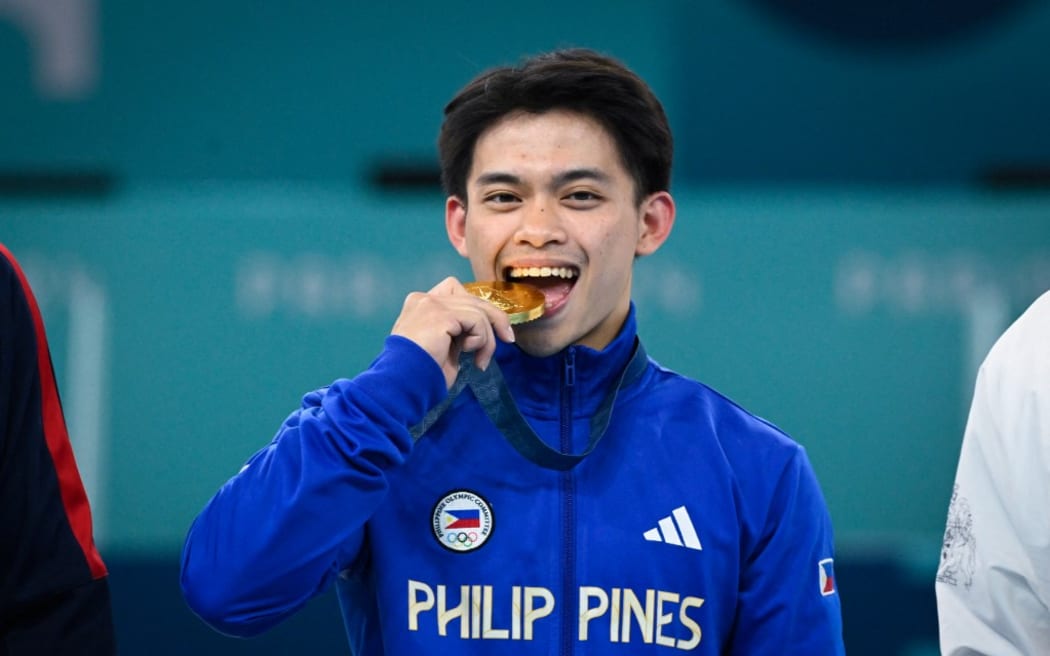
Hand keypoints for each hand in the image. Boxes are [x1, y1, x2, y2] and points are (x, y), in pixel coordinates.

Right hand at [391, 277, 514, 387]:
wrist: (402, 384)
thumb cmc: (420, 374)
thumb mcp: (442, 347)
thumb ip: (456, 331)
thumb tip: (481, 330)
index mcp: (420, 305)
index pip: (456, 292)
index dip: (477, 308)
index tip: (492, 329)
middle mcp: (423, 299)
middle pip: (471, 298)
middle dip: (494, 319)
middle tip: (507, 339)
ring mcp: (431, 304)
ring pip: (478, 310)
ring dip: (487, 338)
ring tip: (481, 360)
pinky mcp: (441, 314)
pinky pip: (477, 320)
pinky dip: (481, 339)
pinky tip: (471, 354)